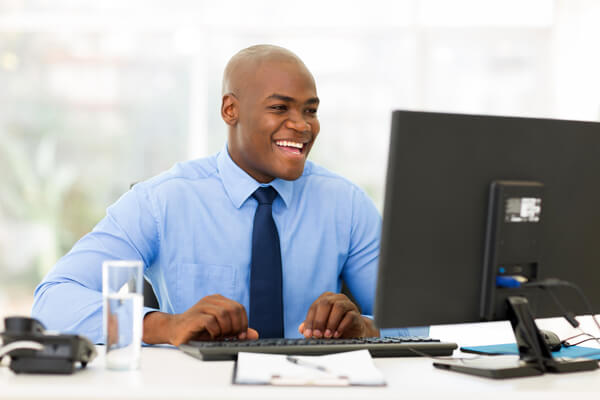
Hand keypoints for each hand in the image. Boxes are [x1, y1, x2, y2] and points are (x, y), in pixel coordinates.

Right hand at [142, 294, 258, 345]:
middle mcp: (211, 300)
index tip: (239, 335)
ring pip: (224, 314)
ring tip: (218, 336)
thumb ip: (237, 331)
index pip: (239, 308)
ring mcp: (202, 306)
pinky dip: (214, 331)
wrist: (174, 330)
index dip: (243, 323)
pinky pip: (211, 321)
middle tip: (229, 336)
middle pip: (234, 309)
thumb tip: (254, 335)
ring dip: (225, 329)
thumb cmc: (198, 330)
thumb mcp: (221, 331)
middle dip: (235, 326)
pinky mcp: (195, 316)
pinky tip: (210, 336)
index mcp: (219, 300)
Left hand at [298, 292, 379, 338]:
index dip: (310, 321)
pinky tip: (336, 335)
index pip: (314, 307)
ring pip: (338, 307)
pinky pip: (349, 316)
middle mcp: (337, 298)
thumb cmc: (335, 326)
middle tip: (317, 335)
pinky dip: (341, 326)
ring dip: (331, 322)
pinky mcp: (356, 313)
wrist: (354, 331)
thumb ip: (311, 326)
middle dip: (319, 321)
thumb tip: (302, 329)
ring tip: (327, 335)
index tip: (307, 334)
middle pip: (326, 303)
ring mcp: (348, 304)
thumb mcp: (321, 326)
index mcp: (326, 298)